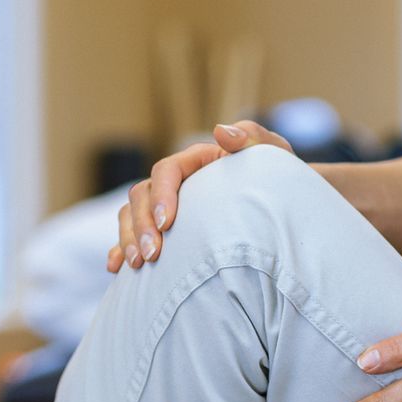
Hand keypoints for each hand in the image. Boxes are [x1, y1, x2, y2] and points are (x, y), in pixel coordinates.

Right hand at [107, 120, 293, 271]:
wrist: (283, 207)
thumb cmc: (279, 178)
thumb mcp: (275, 154)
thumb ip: (253, 137)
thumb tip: (221, 131)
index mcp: (196, 160)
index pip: (166, 171)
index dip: (162, 196)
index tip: (168, 224)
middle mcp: (176, 182)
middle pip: (142, 196)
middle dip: (141, 226)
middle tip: (151, 256)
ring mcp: (166, 206)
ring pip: (130, 215)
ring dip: (128, 239)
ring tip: (137, 266)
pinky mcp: (162, 229)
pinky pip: (131, 235)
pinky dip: (120, 250)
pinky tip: (117, 269)